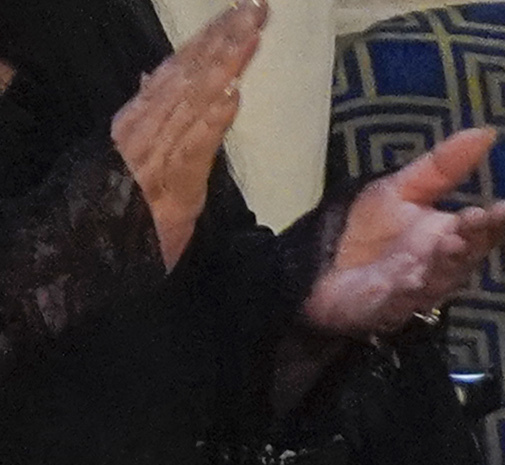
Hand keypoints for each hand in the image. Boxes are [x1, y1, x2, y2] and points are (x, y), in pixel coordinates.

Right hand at [109, 0, 252, 269]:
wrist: (92, 247)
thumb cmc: (124, 207)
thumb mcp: (141, 155)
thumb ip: (147, 116)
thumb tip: (148, 77)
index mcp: (148, 116)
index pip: (184, 68)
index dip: (213, 39)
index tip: (242, 14)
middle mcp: (151, 122)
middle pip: (192, 70)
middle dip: (225, 37)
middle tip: (258, 7)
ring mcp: (158, 147)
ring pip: (194, 96)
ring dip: (224, 63)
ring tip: (250, 33)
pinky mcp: (168, 178)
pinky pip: (193, 144)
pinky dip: (211, 118)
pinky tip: (231, 94)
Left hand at [299, 127, 504, 336]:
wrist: (321, 268)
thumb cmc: (368, 228)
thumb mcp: (403, 189)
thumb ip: (444, 167)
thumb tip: (487, 132)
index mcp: (450, 238)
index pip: (482, 232)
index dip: (494, 222)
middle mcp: (441, 267)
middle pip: (465, 257)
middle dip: (472, 239)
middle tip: (477, 219)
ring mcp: (415, 290)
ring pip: (438, 279)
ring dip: (445, 263)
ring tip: (451, 242)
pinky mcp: (386, 307)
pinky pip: (399, 299)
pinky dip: (406, 290)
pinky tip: (410, 276)